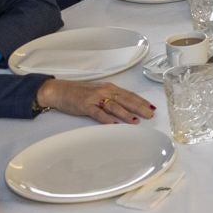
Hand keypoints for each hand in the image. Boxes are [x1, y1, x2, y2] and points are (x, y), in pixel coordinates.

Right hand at [37, 79, 154, 122]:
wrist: (60, 90)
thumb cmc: (80, 93)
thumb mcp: (99, 92)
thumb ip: (112, 98)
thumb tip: (128, 106)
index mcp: (110, 88)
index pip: (129, 94)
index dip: (141, 101)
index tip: (152, 107)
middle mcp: (105, 91)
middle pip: (125, 100)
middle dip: (139, 107)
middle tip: (150, 115)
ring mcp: (95, 98)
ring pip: (114, 106)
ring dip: (126, 114)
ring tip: (136, 121)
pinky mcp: (85, 106)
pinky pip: (98, 113)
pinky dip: (107, 118)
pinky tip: (114, 124)